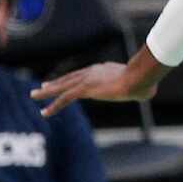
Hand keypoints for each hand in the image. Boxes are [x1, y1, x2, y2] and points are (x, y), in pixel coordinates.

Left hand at [32, 51, 161, 118]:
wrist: (139, 78)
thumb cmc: (145, 82)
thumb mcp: (142, 85)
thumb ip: (140, 87)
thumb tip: (148, 91)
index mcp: (104, 69)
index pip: (84, 74)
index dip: (73, 79)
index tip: (65, 82)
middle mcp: (92, 72)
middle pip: (69, 78)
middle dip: (55, 83)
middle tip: (42, 87)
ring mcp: (87, 80)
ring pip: (62, 86)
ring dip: (47, 92)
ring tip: (34, 95)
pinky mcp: (85, 90)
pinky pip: (64, 98)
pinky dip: (53, 105)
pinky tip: (44, 112)